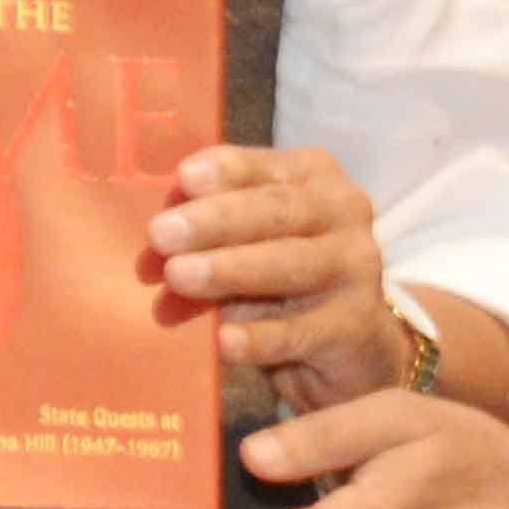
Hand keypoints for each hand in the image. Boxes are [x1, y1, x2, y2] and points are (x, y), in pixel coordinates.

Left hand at [147, 144, 405, 410]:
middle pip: (276, 211)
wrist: (347, 341)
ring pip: (290, 264)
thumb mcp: (247, 240)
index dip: (225, 171)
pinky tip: (223, 340)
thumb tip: (152, 239)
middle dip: (215, 221)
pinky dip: (259, 336)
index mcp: (311, 176)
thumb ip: (208, 230)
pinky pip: (298, 331)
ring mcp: (355, 268)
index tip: (183, 178)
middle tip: (160, 235)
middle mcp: (342, 211)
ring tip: (179, 277)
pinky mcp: (354, 325)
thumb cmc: (280, 276)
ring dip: (230, 270)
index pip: (262, 167)